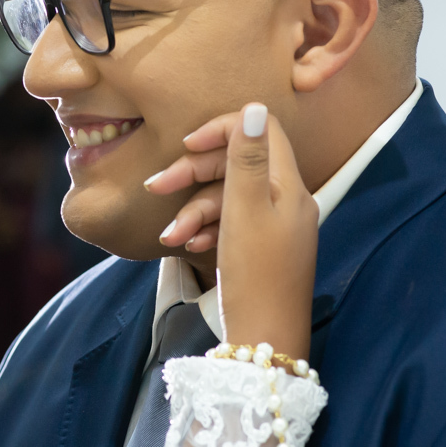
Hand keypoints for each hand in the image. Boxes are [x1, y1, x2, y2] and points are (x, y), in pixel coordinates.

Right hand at [146, 104, 317, 359]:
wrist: (265, 341)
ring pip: (227, 197)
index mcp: (289, 186)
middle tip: (155, 187)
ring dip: (192, 210)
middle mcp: (288, 201)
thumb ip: (247, 158)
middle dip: (193, 174)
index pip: (262, 131)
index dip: (222, 130)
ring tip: (169, 236)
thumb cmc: (255, 275)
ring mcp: (275, 226)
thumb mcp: (245, 209)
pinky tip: (186, 246)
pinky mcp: (260, 248)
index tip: (186, 145)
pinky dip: (205, 229)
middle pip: (237, 164)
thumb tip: (255, 106)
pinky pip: (229, 223)